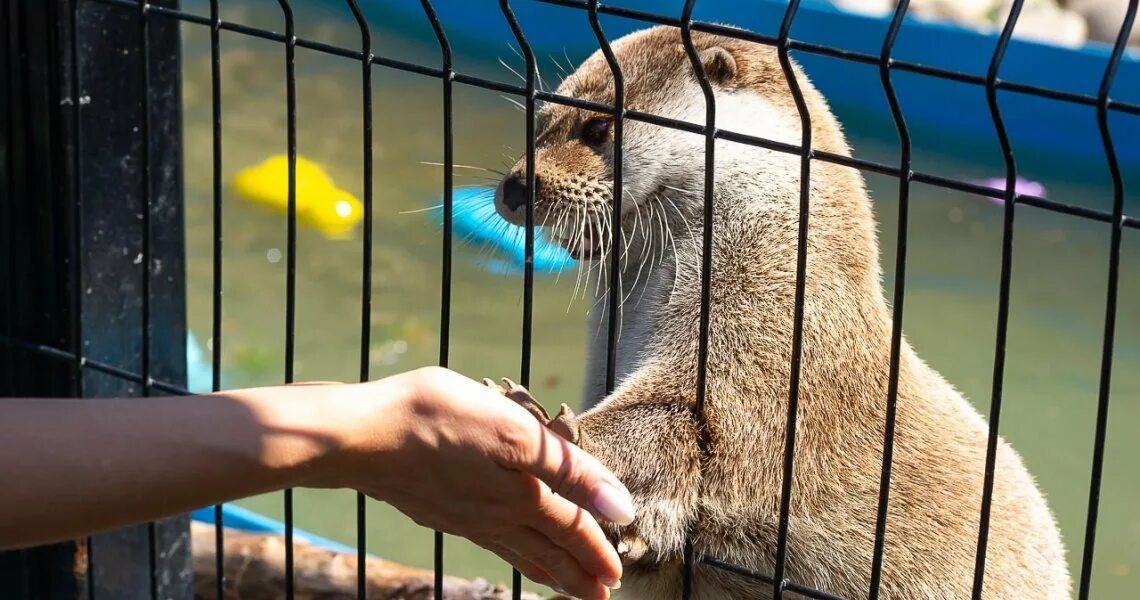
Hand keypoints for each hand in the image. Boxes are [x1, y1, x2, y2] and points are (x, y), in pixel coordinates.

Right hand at [328, 367, 633, 599]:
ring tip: (561, 585)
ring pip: (516, 549)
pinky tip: (503, 547)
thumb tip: (620, 508)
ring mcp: (464, 515)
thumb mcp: (518, 432)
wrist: (364, 435)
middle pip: (547, 548)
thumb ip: (571, 471)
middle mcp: (495, 513)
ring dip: (545, 568)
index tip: (617, 575)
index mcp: (521, 493)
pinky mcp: (437, 509)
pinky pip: (486, 540)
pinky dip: (508, 552)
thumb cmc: (440, 420)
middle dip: (577, 573)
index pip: (572, 528)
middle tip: (598, 596)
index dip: (597, 549)